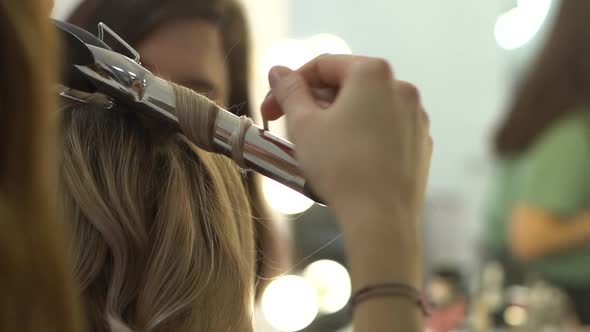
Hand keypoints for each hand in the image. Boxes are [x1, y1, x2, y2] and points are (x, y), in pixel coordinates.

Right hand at [261, 55, 431, 218]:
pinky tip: (345, 159)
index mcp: (373, 73)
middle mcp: (401, 88)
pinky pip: (384, 130)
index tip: (270, 109)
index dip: (289, 85)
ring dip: (337, 119)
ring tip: (317, 146)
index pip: (322, 66)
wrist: (381, 219)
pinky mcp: (420, 144)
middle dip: (313, 103)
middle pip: (346, 85)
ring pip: (366, 108)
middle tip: (289, 128)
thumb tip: (278, 71)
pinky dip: (362, 136)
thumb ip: (289, 90)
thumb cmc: (340, 167)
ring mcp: (415, 117)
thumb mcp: (303, 124)